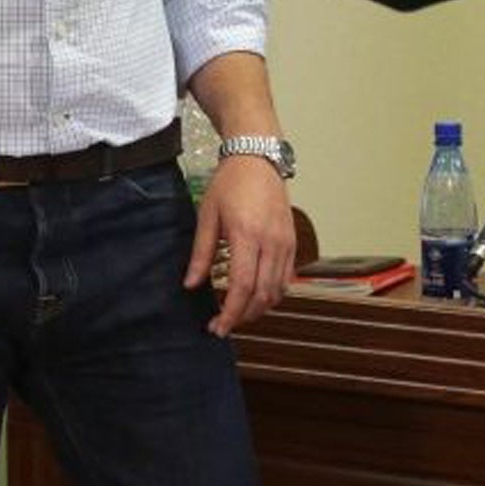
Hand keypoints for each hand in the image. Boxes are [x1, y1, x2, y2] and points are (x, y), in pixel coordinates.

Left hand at [187, 155, 295, 335]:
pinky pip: (287, 278)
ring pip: (278, 290)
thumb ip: (201, 253)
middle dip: (243, 316)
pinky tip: (257, 296)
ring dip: (259, 308)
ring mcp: (286, 242)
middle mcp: (271, 242)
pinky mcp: (293, 241)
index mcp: (247, 235)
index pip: (242, 286)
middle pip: (262, 294)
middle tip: (223, 325)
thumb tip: (191, 285)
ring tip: (238, 313)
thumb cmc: (230, 183)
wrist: (257, 157)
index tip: (217, 328)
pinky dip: (273, 294)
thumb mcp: (207, 216)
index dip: (230, 313)